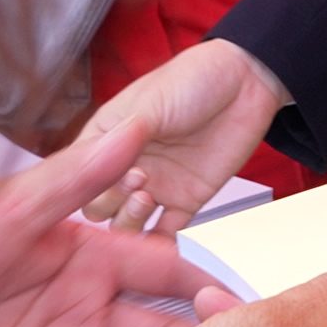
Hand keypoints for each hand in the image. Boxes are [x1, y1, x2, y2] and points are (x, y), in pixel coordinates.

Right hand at [68, 38, 292, 232]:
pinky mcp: (186, 202)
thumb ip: (124, 136)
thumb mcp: (150, 102)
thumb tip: (98, 161)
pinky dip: (162, 245)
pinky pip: (167, 235)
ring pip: (125, 226)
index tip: (106, 170)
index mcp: (107, 141)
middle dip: (109, 201)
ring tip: (147, 198)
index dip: (86, 180)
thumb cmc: (193, 80)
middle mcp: (125, 168)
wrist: (246, 83)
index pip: (80, 175)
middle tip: (136, 179)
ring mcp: (155, 187)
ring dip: (129, 222)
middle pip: (97, 206)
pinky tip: (160, 243)